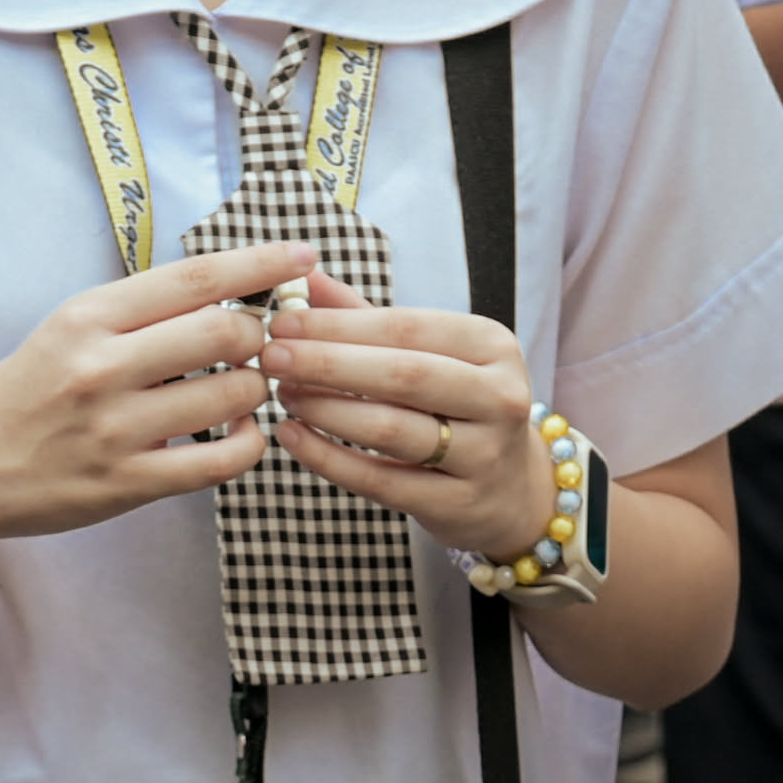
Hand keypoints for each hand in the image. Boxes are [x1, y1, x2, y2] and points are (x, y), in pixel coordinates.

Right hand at [0, 242, 311, 550]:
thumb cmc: (29, 388)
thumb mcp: (72, 327)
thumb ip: (143, 309)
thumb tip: (234, 285)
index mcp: (89, 316)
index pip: (196, 277)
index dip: (261, 262)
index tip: (305, 255)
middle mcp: (101, 367)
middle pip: (225, 331)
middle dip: (264, 333)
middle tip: (267, 339)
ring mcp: (114, 430)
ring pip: (233, 394)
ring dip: (259, 387)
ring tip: (249, 386)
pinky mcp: (125, 485)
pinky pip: (220, 461)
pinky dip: (249, 442)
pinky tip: (244, 431)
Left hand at [257, 270, 556, 560]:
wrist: (512, 490)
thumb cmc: (458, 406)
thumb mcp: (432, 355)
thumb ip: (368, 318)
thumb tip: (304, 277)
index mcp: (492, 345)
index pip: (407, 327)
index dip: (340, 324)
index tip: (284, 321)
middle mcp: (499, 396)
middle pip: (402, 374)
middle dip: (327, 363)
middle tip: (271, 355)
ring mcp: (484, 454)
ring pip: (391, 428)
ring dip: (325, 408)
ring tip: (280, 392)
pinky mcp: (458, 504)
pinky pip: (381, 481)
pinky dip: (329, 458)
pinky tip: (293, 436)